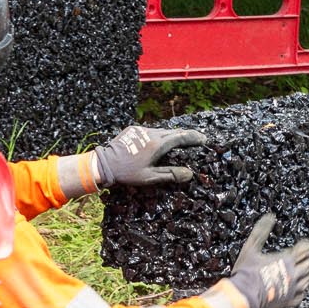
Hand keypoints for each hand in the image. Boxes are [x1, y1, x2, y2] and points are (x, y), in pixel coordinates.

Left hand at [91, 125, 206, 187]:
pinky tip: (159, 141)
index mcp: (158, 144)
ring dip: (171, 135)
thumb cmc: (127, 173)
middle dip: (186, 134)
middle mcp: (151, 133)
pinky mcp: (133, 130)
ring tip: (180, 140)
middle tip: (196, 138)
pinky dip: (158, 135)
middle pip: (173, 131)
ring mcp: (141, 130)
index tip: (204, 139)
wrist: (104, 164)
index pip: (181, 137)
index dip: (194, 137)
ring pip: (162, 130)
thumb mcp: (150, 177)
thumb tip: (190, 174)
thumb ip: (171, 174)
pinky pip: (150, 131)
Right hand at [223, 212, 308, 307]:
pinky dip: (301, 291)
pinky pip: (301, 296)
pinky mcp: (289, 301)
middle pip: (308, 264)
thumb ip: (261, 230)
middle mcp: (293, 274)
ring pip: (307, 280)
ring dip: (307, 274)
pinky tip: (298, 289)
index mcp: (287, 259)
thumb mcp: (251, 247)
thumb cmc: (247, 271)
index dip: (306, 246)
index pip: (305, 249)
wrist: (244, 295)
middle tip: (305, 256)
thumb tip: (270, 216)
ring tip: (304, 271)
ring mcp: (292, 289)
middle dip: (307, 259)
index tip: (305, 244)